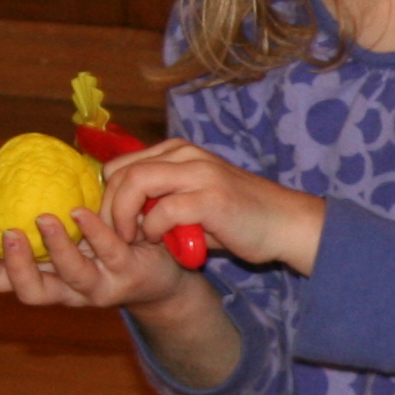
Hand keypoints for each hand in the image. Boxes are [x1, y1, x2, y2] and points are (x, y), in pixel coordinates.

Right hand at [0, 202, 188, 313]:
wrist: (163, 272)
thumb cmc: (108, 243)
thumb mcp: (72, 230)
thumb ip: (47, 209)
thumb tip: (19, 165)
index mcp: (45, 277)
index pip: (0, 281)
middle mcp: (67, 289)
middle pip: (30, 292)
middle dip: (14, 266)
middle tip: (8, 234)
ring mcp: (99, 286)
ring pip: (72, 276)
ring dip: (56, 247)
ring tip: (45, 219)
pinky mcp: (127, 274)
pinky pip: (108, 253)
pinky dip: (93, 232)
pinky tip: (81, 211)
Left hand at [102, 140, 325, 275]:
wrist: (285, 224)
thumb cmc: (240, 217)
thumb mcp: (195, 200)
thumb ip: (163, 201)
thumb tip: (126, 216)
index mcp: (180, 152)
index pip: (122, 165)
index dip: (109, 196)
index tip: (112, 225)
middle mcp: (186, 155)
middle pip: (123, 172)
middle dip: (110, 208)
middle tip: (115, 236)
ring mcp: (199, 173)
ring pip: (137, 183)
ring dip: (125, 216)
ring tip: (131, 239)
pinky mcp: (211, 197)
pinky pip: (164, 210)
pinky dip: (154, 230)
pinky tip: (162, 242)